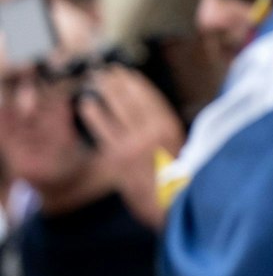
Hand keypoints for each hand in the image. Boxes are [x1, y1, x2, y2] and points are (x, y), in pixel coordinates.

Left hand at [76, 66, 183, 230]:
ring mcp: (134, 142)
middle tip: (106, 70)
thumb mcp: (182, 148)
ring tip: (96, 80)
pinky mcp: (119, 156)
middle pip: (132, 98)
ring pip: (118, 109)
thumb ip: (165, 131)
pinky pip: (103, 129)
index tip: (126, 72)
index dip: (136, 82)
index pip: (150, 96)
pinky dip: (94, 115)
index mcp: (171, 126)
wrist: (173, 205)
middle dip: (118, 82)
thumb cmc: (180, 180)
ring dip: (106, 92)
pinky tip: (86, 104)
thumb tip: (149, 117)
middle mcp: (153, 130)